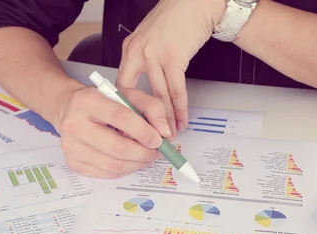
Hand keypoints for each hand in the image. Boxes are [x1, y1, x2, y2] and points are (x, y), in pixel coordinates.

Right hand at [56, 85, 172, 177]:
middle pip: (117, 147)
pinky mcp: (74, 162)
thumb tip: (166, 132)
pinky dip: (124, 169)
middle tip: (155, 151)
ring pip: (113, 165)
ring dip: (136, 163)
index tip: (158, 139)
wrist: (70, 109)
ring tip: (145, 155)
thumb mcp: (128, 95)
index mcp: (87, 101)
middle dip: (143, 153)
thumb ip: (152, 108)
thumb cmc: (103, 102)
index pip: (120, 117)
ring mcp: (71, 147)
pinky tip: (130, 160)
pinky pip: (107, 173)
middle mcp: (74, 125)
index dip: (143, 131)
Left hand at [116, 0, 225, 133]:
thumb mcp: (149, 38)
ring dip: (166, 119)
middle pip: (137, 96)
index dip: (129, 108)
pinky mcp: (173, 58)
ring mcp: (154, 56)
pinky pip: (176, 90)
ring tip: (170, 133)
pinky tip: (182, 119)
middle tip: (152, 136)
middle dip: (146, 120)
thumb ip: (143, 60)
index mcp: (130, 50)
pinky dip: (180, 108)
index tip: (136, 123)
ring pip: (159, 97)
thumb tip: (145, 88)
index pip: (122, 86)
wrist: (194, 2)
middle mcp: (138, 53)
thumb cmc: (175, 19)